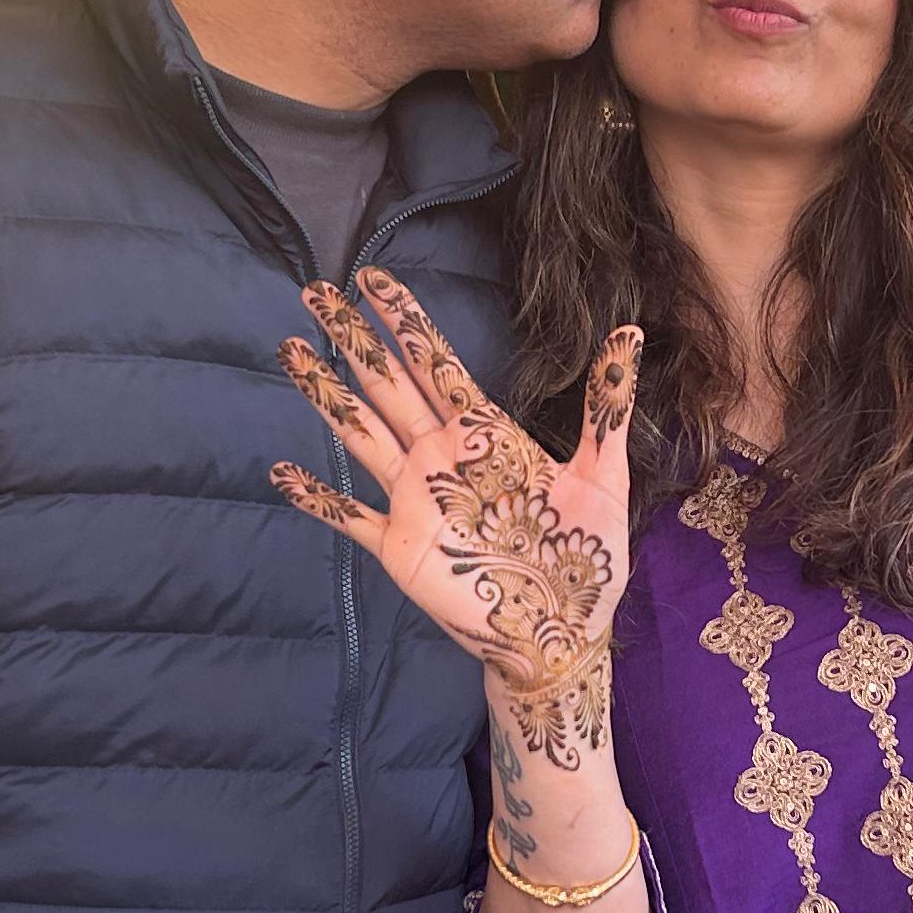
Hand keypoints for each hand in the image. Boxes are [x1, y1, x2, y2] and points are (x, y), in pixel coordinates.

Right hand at [273, 269, 640, 762]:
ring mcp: (414, 500)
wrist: (562, 636)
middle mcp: (440, 457)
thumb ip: (606, 407)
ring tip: (290, 349)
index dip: (402, 319)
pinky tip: (282, 471)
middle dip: (351, 337)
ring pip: (358, 433)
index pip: (433, 361)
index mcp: (483, 433)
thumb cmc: (588, 560)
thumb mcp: (604, 477)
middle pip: (386, 382)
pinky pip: (349, 516)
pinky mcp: (399, 547)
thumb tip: (630, 332)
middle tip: (315, 290)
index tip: (372, 277)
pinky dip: (316, 497)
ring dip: (324, 394)